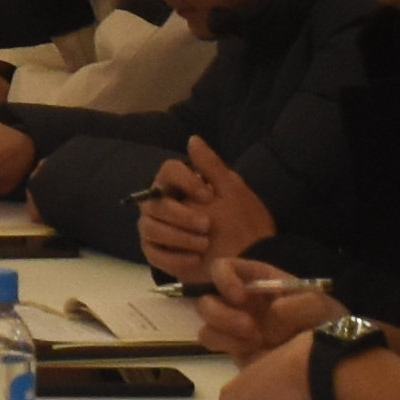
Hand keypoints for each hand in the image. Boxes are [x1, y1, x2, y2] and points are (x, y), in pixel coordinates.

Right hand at [135, 136, 259, 287]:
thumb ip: (211, 165)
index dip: (185, 182)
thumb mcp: (233, 191)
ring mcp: (158, 230)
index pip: (167, 171)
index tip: (208, 196)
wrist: (250, 260)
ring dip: (178, 237)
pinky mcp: (159, 254)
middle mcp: (164, 205)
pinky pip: (152, 254)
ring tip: (204, 245)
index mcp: (181, 186)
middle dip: (181, 215)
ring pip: (149, 227)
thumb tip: (192, 139)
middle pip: (153, 202)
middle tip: (207, 225)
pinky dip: (173, 258)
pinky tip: (195, 259)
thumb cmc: (244, 223)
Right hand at [194, 265, 331, 358]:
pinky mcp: (235, 350)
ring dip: (223, 333)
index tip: (240, 297)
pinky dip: (227, 347)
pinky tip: (253, 353)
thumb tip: (270, 321)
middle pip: (206, 298)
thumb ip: (297, 305)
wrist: (331, 359)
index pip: (224, 268)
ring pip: (206, 325)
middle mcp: (240, 301)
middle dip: (222, 314)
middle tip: (250, 328)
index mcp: (256, 279)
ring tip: (255, 342)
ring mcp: (235, 326)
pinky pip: (213, 345)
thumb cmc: (325, 323)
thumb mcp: (319, 305)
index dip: (224, 278)